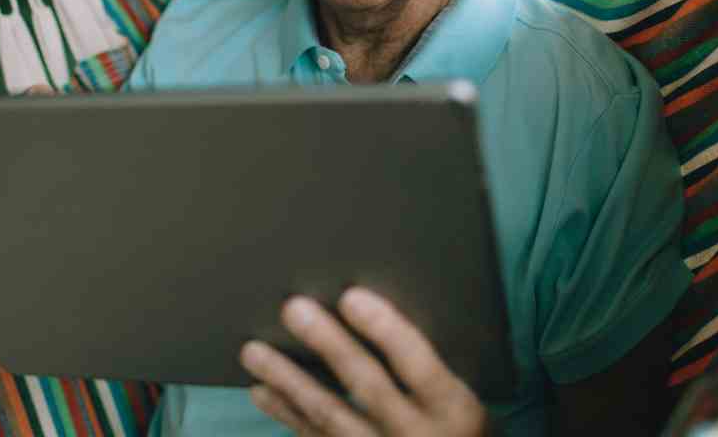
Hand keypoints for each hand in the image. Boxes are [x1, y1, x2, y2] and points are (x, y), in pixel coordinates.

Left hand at [240, 287, 487, 436]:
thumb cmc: (457, 426)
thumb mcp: (463, 397)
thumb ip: (428, 362)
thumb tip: (367, 305)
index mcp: (453, 409)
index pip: (419, 364)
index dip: (386, 329)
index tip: (353, 296)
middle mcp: (418, 436)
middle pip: (367, 385)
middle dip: (328, 344)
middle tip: (293, 308)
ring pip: (329, 414)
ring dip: (288, 380)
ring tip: (254, 351)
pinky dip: (286, 413)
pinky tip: (262, 390)